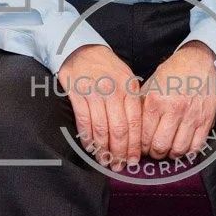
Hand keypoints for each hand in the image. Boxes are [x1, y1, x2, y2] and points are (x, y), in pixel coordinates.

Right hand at [57, 44, 141, 169]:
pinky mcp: (77, 93)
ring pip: (101, 128)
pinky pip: (84, 122)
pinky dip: (87, 138)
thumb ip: (132, 101)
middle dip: (119, 152)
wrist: (81, 49)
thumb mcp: (126, 78)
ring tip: (104, 161)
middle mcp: (113, 90)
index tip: (133, 160)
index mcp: (129, 87)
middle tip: (118, 166)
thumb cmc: (106, 68)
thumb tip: (137, 134)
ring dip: (103, 149)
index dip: (134, 145)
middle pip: (119, 129)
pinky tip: (89, 148)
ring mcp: (95, 92)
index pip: (134, 123)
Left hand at [140, 41, 215, 160]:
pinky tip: (182, 147)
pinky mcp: (206, 120)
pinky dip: (187, 152)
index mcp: (155, 99)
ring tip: (168, 150)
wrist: (201, 60)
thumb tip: (132, 126)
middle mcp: (173, 109)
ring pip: (178, 150)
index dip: (140, 146)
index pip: (143, 135)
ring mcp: (191, 116)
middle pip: (159, 146)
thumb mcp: (152, 82)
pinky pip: (196, 146)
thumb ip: (142, 104)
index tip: (141, 147)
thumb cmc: (175, 71)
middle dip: (154, 153)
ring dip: (170, 154)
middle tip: (153, 151)